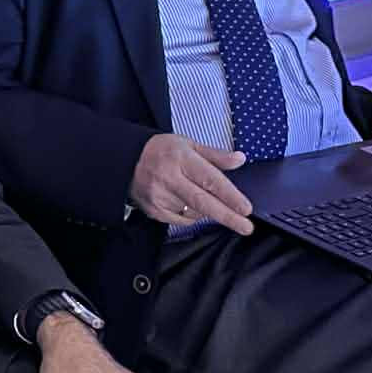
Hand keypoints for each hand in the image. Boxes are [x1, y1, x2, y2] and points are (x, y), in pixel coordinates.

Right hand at [129, 133, 253, 234]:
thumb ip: (215, 155)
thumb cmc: (161, 151)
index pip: (210, 180)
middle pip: (203, 202)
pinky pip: (182, 220)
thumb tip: (240, 159)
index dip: (229, 196)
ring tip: (203, 197)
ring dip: (207, 211)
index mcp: (180, 159)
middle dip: (227, 217)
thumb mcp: (188, 144)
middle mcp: (169, 178)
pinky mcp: (154, 210)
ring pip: (194, 213)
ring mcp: (160, 197)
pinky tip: (187, 203)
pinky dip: (191, 215)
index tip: (246, 208)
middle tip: (246, 227)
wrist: (125, 161)